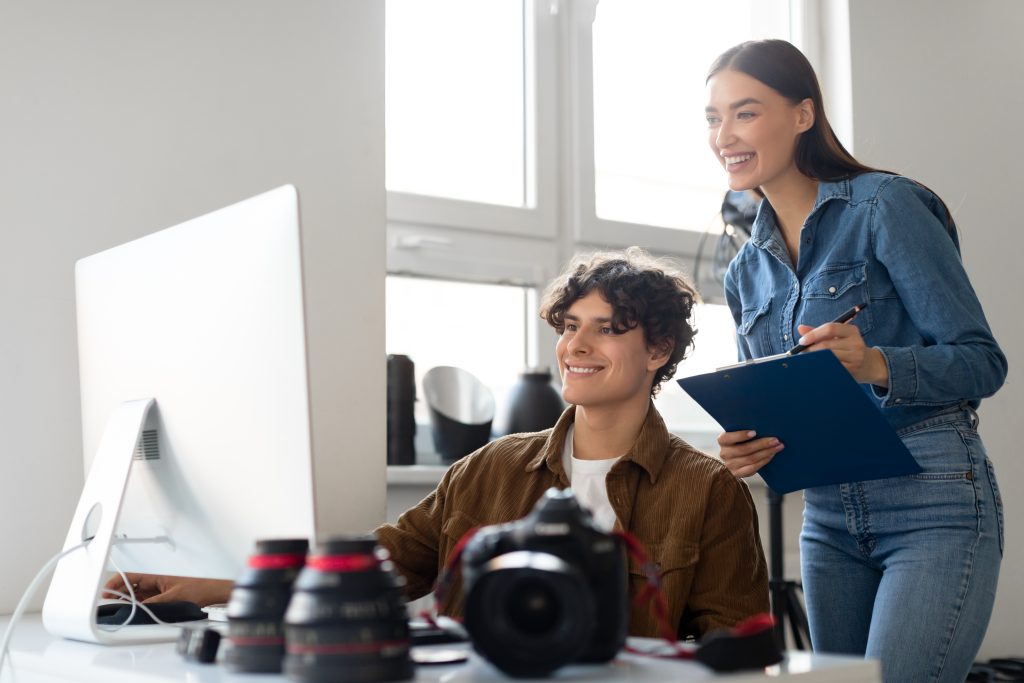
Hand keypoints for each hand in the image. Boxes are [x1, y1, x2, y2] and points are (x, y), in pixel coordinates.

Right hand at [102, 573, 233, 605]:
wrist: (211, 592)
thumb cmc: (197, 588)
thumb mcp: (174, 597)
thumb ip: (156, 602)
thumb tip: (140, 608)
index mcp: (155, 577)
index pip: (129, 578)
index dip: (116, 583)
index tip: (106, 590)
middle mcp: (153, 584)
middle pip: (129, 588)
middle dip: (117, 594)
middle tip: (107, 603)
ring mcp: (156, 592)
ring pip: (135, 596)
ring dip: (125, 601)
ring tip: (116, 609)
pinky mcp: (161, 600)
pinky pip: (144, 603)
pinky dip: (136, 607)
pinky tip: (132, 613)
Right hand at [718, 429, 783, 477]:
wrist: (735, 459)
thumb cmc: (740, 441)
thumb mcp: (738, 434)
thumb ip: (744, 430)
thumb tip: (764, 425)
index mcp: (722, 440)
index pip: (729, 438)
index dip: (741, 435)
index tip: (755, 432)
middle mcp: (724, 453)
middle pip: (744, 449)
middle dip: (762, 444)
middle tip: (775, 440)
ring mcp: (730, 465)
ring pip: (750, 459)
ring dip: (766, 452)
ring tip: (778, 447)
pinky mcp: (737, 474)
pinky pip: (753, 468)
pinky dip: (764, 461)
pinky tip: (771, 455)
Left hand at [795, 322, 888, 386]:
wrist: (868, 364)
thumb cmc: (846, 347)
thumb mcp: (837, 337)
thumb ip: (818, 332)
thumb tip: (800, 328)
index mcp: (851, 330)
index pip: (830, 328)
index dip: (813, 334)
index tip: (801, 341)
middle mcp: (856, 343)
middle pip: (827, 345)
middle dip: (810, 349)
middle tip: (801, 353)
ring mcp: (855, 357)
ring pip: (828, 357)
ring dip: (814, 359)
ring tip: (807, 359)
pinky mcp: (852, 370)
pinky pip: (832, 367)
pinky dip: (821, 366)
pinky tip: (816, 366)